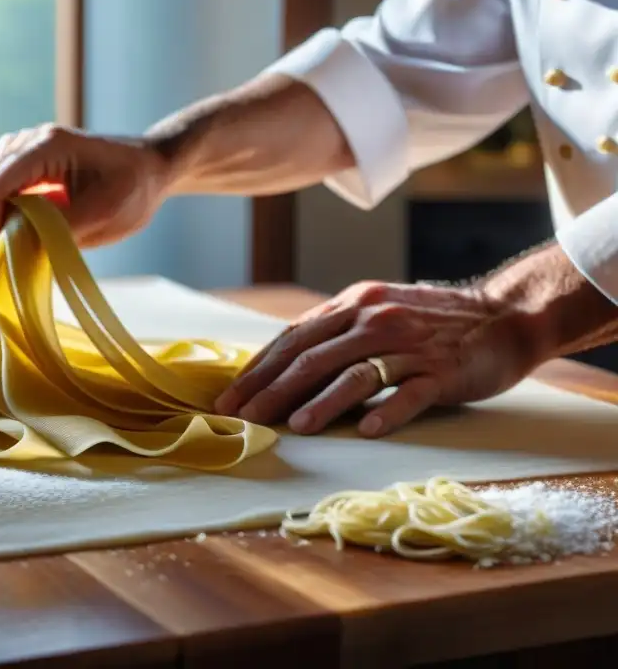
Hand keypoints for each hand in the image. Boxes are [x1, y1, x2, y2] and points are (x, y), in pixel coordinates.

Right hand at [0, 124, 172, 248]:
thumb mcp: (105, 213)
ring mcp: (19, 150)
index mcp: (47, 146)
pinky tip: (22, 239)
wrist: (148, 167)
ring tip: (20, 252)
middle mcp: (25, 141)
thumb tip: (19, 246)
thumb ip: (61, 228)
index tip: (2, 258)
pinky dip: (0, 220)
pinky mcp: (19, 165)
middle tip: (11, 263)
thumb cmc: (134, 188)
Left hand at [213, 280, 536, 437]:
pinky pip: (411, 392)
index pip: (294, 338)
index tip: (230, 396)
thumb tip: (282, 363)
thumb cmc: (430, 322)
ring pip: (355, 374)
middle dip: (272, 389)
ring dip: (321, 402)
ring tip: (294, 426)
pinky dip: (389, 410)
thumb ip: (336, 331)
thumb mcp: (377, 312)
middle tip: (243, 417)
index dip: (259, 368)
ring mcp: (410, 345)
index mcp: (354, 304)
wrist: (503, 315)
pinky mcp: (443, 370)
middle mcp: (376, 319)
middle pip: (313, 356)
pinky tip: (370, 429)